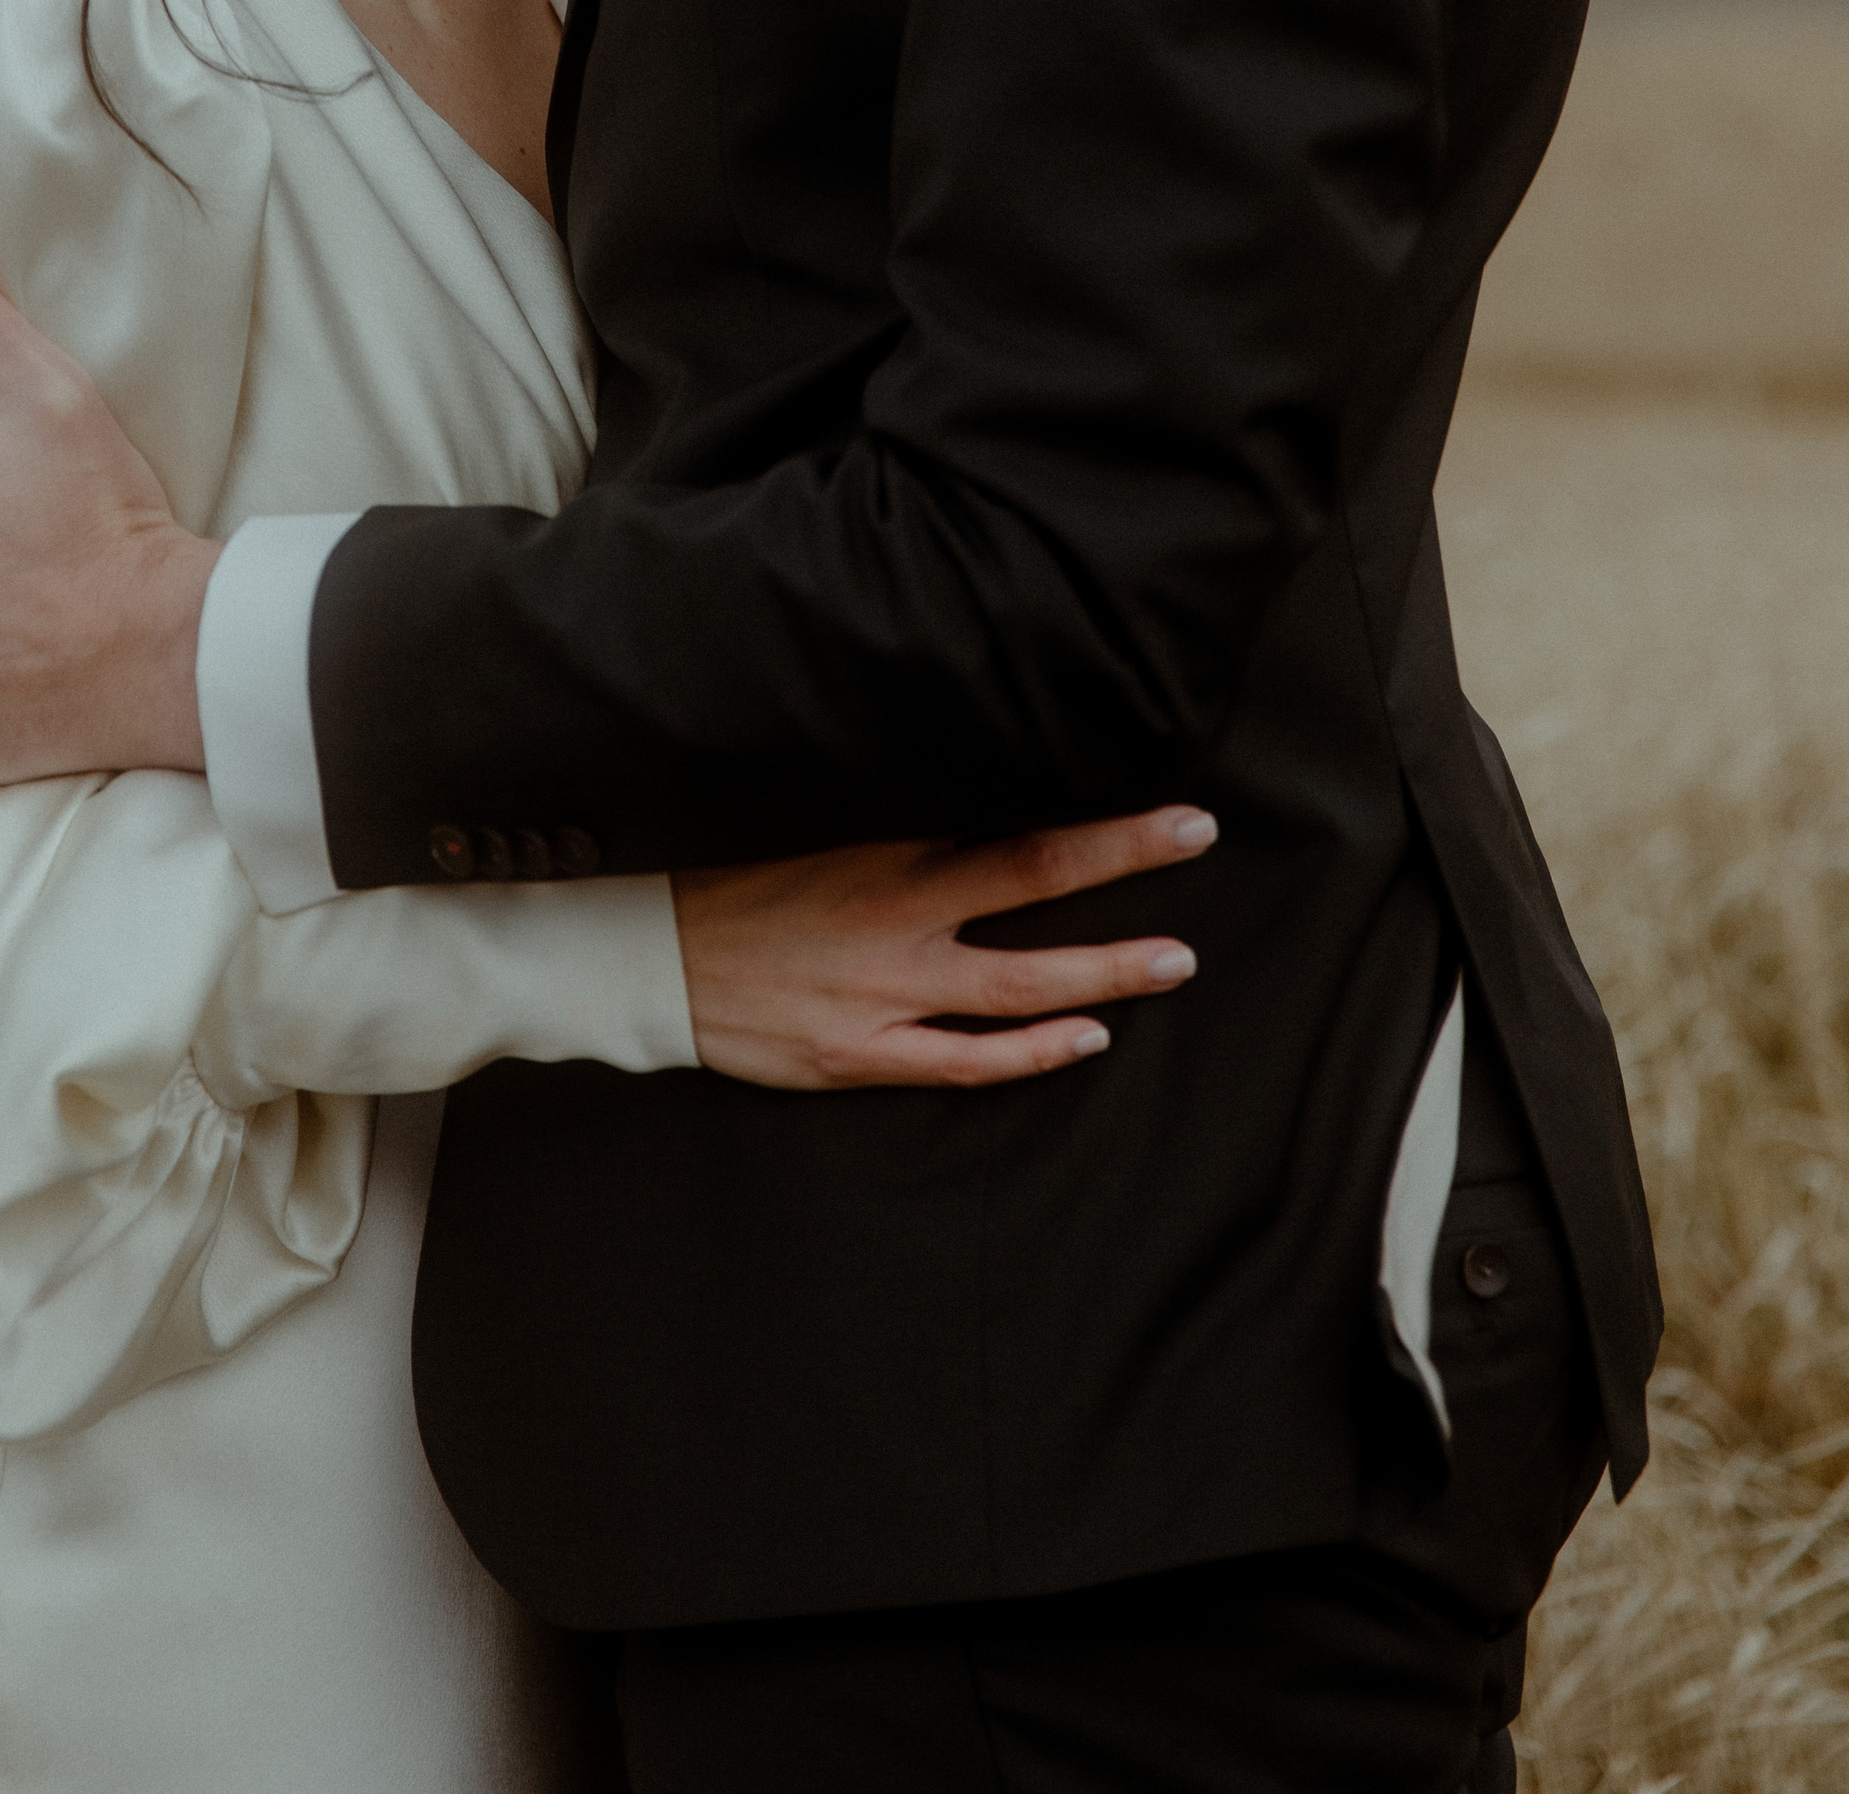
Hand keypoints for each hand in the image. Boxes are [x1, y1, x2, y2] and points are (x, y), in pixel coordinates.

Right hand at [675, 805, 1215, 1089]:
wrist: (650, 953)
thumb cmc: (738, 880)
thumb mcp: (819, 827)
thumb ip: (900, 821)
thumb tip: (983, 786)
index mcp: (884, 848)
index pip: (1016, 829)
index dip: (1102, 825)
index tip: (1176, 811)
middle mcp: (895, 916)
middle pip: (1032, 883)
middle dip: (1123, 866)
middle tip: (1198, 840)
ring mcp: (881, 992)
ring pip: (1015, 986)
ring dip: (1101, 972)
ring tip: (1173, 962)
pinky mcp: (858, 1054)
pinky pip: (961, 1062)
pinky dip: (1029, 1055)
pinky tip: (1086, 1040)